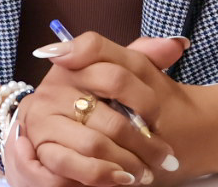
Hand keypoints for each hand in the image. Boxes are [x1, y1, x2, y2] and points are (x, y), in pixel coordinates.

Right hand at [15, 32, 185, 184]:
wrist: (47, 129)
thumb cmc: (91, 103)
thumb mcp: (114, 76)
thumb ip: (142, 56)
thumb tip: (178, 44)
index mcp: (73, 64)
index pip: (103, 65)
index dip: (136, 88)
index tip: (157, 112)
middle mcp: (54, 89)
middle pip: (111, 117)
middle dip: (143, 142)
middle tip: (165, 157)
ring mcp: (43, 119)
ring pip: (95, 145)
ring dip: (127, 164)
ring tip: (146, 174)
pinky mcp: (39, 149)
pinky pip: (73, 166)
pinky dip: (101, 175)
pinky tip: (121, 179)